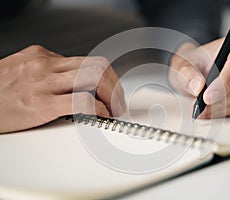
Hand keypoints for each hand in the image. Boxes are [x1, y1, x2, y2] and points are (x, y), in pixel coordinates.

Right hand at [0, 45, 125, 132]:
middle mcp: (45, 65)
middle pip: (97, 65)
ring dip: (112, 95)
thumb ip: (48, 74)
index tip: (112, 90)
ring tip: (113, 109)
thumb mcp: (23, 72)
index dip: (106, 77)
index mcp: (42, 57)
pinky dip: (98, 108)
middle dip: (114, 85)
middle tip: (118, 101)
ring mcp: (43, 82)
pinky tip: (101, 115)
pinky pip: (81, 100)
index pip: (88, 61)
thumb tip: (71, 82)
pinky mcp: (40, 103)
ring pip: (94, 77)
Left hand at [169, 36, 229, 117]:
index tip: (207, 97)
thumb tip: (197, 86)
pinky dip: (226, 112)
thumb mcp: (181, 64)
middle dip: (222, 99)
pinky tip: (212, 112)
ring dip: (223, 108)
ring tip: (202, 110)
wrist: (193, 71)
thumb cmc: (192, 63)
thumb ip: (186, 73)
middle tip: (201, 107)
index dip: (225, 81)